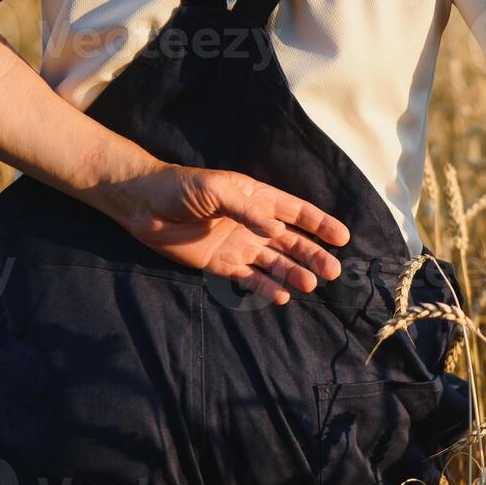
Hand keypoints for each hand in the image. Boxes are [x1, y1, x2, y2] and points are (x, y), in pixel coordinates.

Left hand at [102, 164, 348, 304]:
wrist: (142, 205)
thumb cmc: (180, 188)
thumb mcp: (216, 189)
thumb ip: (247, 209)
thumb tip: (276, 231)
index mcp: (257, 199)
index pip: (296, 213)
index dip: (320, 224)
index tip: (342, 238)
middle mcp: (254, 224)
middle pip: (291, 242)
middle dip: (313, 255)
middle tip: (332, 271)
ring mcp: (239, 245)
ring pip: (275, 262)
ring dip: (293, 273)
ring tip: (310, 284)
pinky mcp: (221, 265)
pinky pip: (249, 279)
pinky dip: (266, 288)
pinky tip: (281, 296)